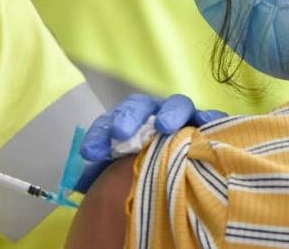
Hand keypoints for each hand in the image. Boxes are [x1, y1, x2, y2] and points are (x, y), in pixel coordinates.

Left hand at [75, 93, 223, 192]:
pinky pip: (210, 117)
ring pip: (176, 105)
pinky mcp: (207, 125)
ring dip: (169, 113)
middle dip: (128, 116)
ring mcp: (183, 117)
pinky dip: (209, 117)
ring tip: (165, 127)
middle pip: (140, 106)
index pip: (109, 123)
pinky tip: (207, 124)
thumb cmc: (146, 170)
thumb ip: (100, 174)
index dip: (99, 135)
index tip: (90, 152)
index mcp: (129, 124)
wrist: (186, 170)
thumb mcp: (119, 173)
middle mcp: (154, 115)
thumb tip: (78, 183)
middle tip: (120, 132)